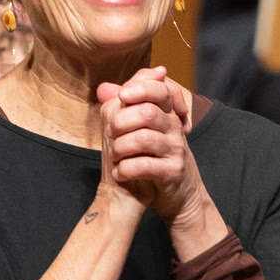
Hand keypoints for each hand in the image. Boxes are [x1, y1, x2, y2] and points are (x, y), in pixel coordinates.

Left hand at [97, 67, 204, 217]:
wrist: (176, 191)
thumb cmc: (152, 155)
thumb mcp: (139, 128)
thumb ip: (123, 106)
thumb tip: (103, 88)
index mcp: (166, 112)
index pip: (161, 89)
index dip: (140, 88)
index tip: (122, 96)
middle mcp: (174, 127)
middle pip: (148, 112)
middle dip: (120, 122)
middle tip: (110, 134)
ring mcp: (175, 149)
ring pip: (144, 139)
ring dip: (120, 147)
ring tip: (115, 155)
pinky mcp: (173, 171)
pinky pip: (144, 166)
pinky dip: (125, 169)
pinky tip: (119, 173)